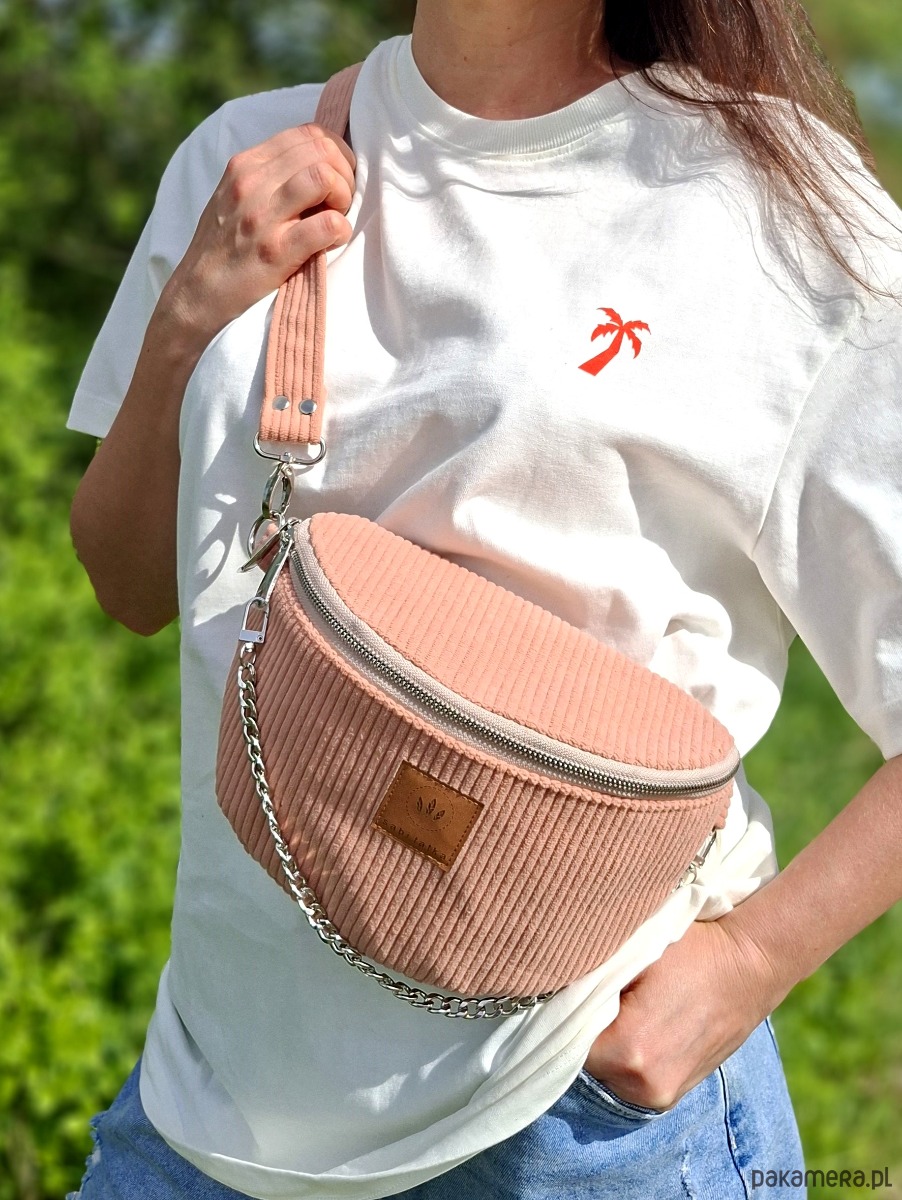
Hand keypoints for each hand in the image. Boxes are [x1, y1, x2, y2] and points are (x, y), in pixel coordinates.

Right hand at [163, 122, 356, 343]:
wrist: (196, 296)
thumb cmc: (223, 249)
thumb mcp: (235, 197)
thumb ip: (269, 177)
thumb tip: (317, 164)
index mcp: (245, 165)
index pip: (307, 133)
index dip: (335, 152)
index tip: (337, 178)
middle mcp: (251, 183)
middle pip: (321, 151)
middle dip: (345, 174)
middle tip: (340, 201)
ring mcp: (262, 217)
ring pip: (324, 177)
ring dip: (344, 197)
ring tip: (336, 216)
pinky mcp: (275, 252)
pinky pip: (327, 224)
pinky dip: (340, 231)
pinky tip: (332, 241)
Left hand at [582, 916, 782, 1111]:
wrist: (750, 964)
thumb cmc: (692, 949)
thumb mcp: (634, 951)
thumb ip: (591, 977)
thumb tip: (553, 985)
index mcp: (630, 1049)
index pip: (565, 1037)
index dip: (564, 1010)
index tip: (567, 988)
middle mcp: (643, 1085)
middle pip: (584, 1059)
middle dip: (582, 1028)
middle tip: (594, 994)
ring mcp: (661, 1096)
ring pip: (605, 1071)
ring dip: (603, 1044)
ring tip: (620, 1007)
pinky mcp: (673, 1095)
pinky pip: (629, 1077)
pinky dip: (624, 1055)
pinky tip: (636, 1022)